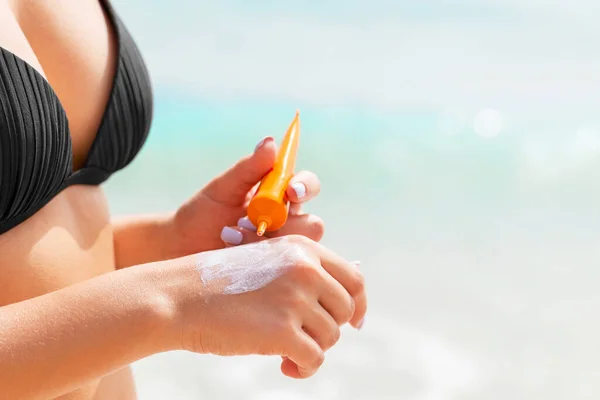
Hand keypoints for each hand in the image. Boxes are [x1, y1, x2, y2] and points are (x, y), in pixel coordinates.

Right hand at [169, 235, 365, 378]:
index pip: (354, 279)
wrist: (179, 296)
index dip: (358, 304)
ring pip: (330, 337)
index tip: (354, 322)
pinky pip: (314, 359)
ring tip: (285, 352)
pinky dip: (303, 368)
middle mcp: (305, 269)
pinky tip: (285, 367)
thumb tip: (350, 311)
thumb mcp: (268, 263)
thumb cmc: (221, 284)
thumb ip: (305, 277)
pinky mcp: (283, 331)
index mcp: (303, 249)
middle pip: (345, 310)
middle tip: (304, 338)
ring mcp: (295, 299)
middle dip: (329, 329)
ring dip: (311, 349)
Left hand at [171, 137, 323, 256]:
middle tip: (258, 221)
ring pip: (298, 249)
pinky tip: (230, 250)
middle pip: (312, 223)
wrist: (180, 248)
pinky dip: (257, 258)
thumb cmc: (202, 214)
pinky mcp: (272, 274)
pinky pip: (281, 270)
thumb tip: (271, 142)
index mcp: (279, 196)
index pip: (307, 186)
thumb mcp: (222, 188)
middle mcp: (286, 223)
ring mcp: (280, 250)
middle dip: (289, 225)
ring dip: (268, 242)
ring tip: (231, 234)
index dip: (305, 187)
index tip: (291, 190)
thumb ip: (248, 168)